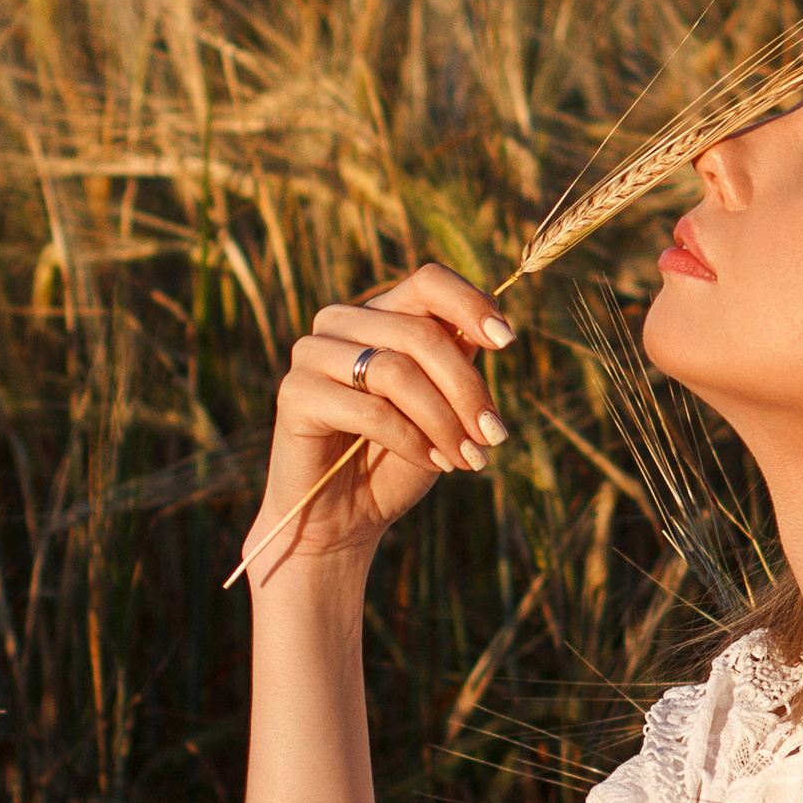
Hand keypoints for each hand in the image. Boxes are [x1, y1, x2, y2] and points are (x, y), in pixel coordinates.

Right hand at [236, 260, 513, 587]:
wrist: (345, 520)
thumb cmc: (399, 460)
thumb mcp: (444, 406)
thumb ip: (459, 363)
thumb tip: (495, 329)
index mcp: (381, 314)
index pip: (428, 282)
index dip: (470, 304)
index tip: (506, 342)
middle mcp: (342, 323)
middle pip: (421, 332)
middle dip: (466, 389)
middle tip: (493, 436)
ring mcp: (312, 353)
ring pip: (396, 370)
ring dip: (444, 420)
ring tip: (468, 458)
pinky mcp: (295, 393)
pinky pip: (369, 409)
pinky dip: (412, 440)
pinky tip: (434, 462)